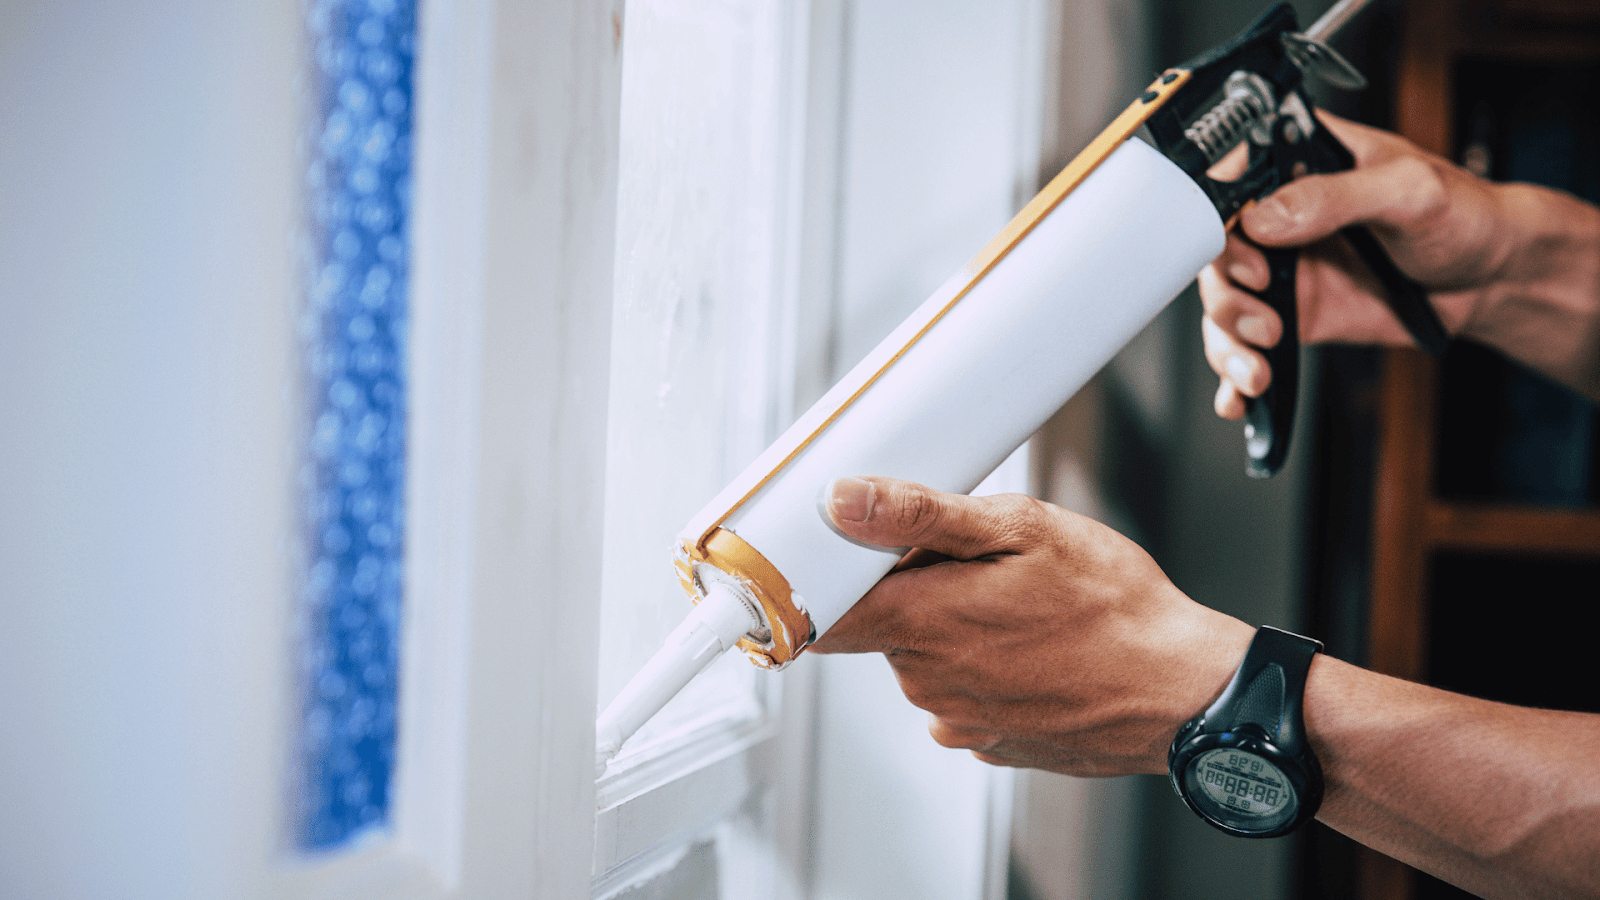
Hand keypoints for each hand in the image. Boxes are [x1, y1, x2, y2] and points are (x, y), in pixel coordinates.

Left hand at [810, 475, 1253, 776]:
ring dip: (950, 627)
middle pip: (881, 625)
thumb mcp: (1021, 528)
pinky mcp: (988, 741)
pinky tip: (1031, 647)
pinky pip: (960, 693)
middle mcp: (926, 681)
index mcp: (922, 622)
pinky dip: (981, 667)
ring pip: (923, 658)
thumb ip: (920, 515)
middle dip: (911, 590)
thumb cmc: (1113, 607)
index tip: (843, 554)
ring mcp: (956, 718)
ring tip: (1017, 604)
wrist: (1183, 692)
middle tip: (975, 562)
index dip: (824, 578)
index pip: (820, 612)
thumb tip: (844, 500)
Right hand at [1200, 111, 1519, 418]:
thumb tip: (1265, 218)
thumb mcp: (1409, 192)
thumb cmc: (1463, 215)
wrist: (1492, 278)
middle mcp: (1280, 216)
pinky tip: (1239, 394)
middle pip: (1214, 253)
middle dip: (1227, 296)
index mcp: (1300, 163)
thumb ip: (1336, 197)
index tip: (1249, 256)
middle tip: (1264, 319)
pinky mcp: (1292, 313)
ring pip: (1223, 305)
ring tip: (1259, 366)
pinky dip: (1234, 374)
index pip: (1230, 182)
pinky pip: (1247, 344)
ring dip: (1229, 342)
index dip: (1220, 222)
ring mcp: (1283, 268)